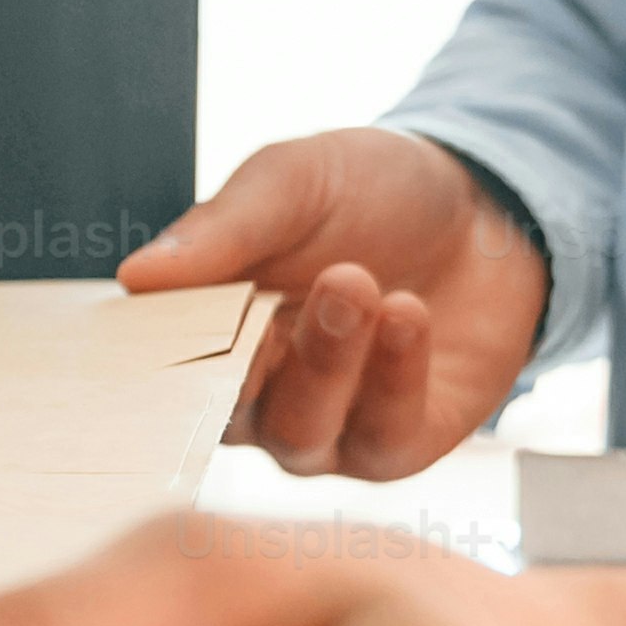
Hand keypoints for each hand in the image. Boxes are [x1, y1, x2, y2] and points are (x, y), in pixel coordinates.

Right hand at [121, 129, 548, 481]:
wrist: (488, 206)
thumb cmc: (374, 194)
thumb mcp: (292, 182)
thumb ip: (221, 232)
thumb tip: (136, 277)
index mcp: (213, 334)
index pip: (164, 371)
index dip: (169, 354)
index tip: (184, 320)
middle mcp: (260, 397)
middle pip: (226, 415)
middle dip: (255, 356)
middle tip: (289, 285)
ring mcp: (328, 428)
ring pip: (301, 433)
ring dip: (327, 360)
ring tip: (357, 283)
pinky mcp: (398, 443)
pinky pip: (381, 437)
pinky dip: (392, 377)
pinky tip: (407, 314)